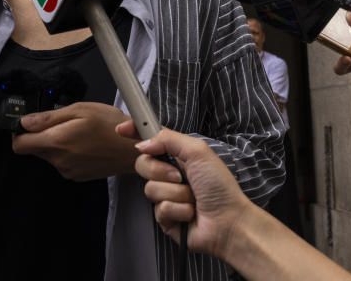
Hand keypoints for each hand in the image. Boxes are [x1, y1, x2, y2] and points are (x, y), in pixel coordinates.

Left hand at [13, 102, 138, 180]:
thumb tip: (24, 122)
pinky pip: (61, 163)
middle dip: (40, 136)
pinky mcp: (77, 176)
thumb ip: (49, 117)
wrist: (134, 148)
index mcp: (57, 142)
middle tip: (60, 122)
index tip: (25, 124)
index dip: (18, 133)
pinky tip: (83, 143)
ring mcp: (68, 171)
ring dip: (55, 144)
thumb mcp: (80, 110)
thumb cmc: (111, 125)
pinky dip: (66, 153)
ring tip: (76, 132)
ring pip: (48, 156)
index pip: (19, 145)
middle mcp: (59, 161)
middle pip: (34, 150)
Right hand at [119, 122, 251, 261]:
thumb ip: (168, 139)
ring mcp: (166, 196)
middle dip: (160, 171)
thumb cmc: (220, 186)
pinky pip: (159, 209)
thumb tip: (142, 144)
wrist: (228, 222)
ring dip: (175, 194)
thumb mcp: (198, 152)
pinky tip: (190, 213)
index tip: (122, 129)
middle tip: (180, 176)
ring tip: (192, 199)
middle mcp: (169, 174)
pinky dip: (178, 210)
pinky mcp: (165, 217)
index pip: (151, 140)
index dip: (135, 133)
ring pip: (151, 189)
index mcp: (178, 156)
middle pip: (143, 164)